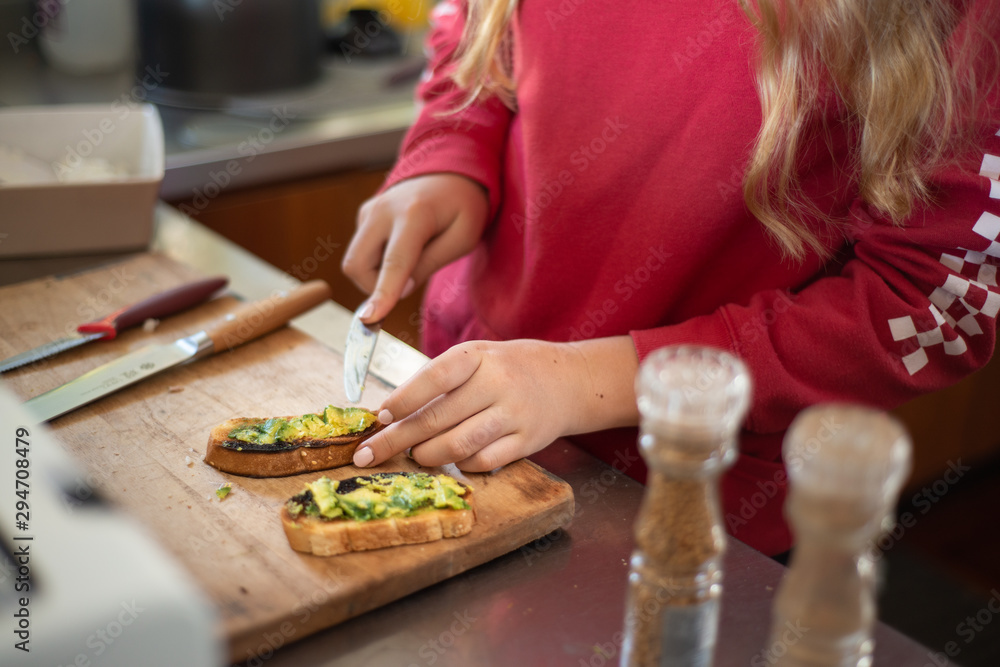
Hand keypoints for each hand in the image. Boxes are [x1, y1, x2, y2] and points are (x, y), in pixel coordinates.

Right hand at [342, 173, 488, 322]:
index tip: (369, 319)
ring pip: (355, 260)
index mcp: (415, 214)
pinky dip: (378, 260)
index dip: (382, 293)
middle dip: (375, 288)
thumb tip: (397, 290)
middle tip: (409, 282)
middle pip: (358, 265)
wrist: (450, 171)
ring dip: (377, 274)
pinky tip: (402, 244)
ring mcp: (369, 210)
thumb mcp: (463, 238)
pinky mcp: (363, 214)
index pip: (395, 262)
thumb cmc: (462, 207)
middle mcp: (383, 210)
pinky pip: (361, 250)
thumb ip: (430, 264)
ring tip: (411, 258)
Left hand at [352, 337, 640, 471]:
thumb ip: (439, 381)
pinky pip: (484, 462)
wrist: (570, 380)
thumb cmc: (510, 368)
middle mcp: (497, 383)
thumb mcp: (477, 358)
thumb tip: (388, 414)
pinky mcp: (527, 442)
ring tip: (415, 456)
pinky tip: (454, 460)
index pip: (433, 378)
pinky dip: (461, 466)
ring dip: (427, 456)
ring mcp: (514, 414)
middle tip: (368, 454)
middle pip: (437, 418)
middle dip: (396, 440)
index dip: (401, 400)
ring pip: (458, 445)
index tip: (376, 417)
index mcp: (478, 356)